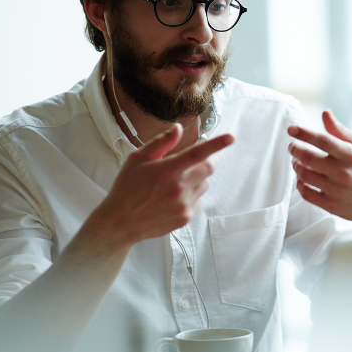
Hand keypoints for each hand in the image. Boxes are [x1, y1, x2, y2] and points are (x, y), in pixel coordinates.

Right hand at [86, 124, 233, 251]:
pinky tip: (174, 195)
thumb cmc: (127, 188)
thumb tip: (178, 128)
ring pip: (204, 184)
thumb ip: (161, 143)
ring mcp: (183, 204)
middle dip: (213, 158)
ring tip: (177, 180)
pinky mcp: (185, 217)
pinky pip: (198, 199)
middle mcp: (179, 188)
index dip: (216, 145)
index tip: (231, 138)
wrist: (121, 222)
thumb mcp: (137, 159)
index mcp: (167, 170)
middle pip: (209, 168)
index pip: (198, 153)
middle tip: (207, 154)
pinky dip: (192, 193)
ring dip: (198, 177)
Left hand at [287, 110, 351, 231]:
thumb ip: (340, 131)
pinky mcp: (331, 205)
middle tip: (292, 146)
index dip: (303, 133)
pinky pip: (306, 193)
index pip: (322, 140)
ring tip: (296, 161)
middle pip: (308, 157)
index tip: (291, 129)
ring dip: (296, 165)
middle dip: (295, 149)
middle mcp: (343, 173)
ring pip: (304, 175)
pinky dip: (299, 184)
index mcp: (351, 155)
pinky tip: (302, 178)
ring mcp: (336, 190)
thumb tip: (325, 113)